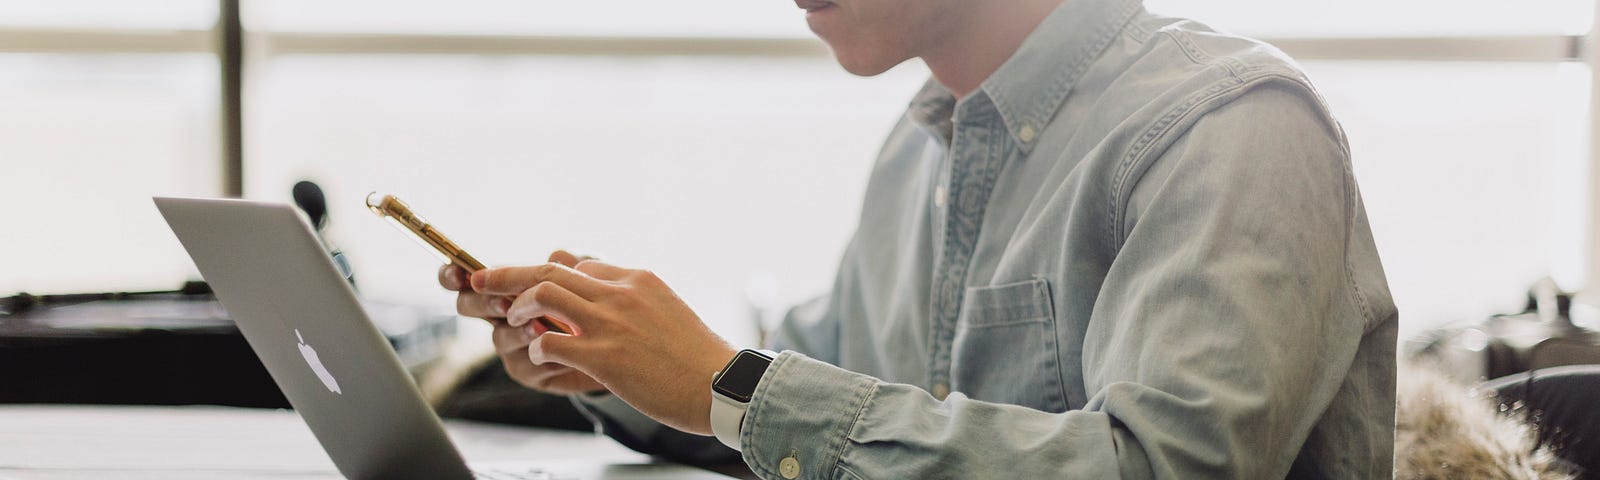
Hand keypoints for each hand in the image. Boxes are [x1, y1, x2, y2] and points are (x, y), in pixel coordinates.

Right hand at [439, 250, 604, 394]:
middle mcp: (502, 314)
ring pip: (499, 337)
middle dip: (482, 303)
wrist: (619, 346)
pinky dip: (543, 355)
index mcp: (508, 286)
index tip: (458, 272)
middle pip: (469, 306)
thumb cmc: (599, 303)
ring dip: (517, 331)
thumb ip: (573, 263)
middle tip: (505, 303)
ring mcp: (512, 344)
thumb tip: (557, 255)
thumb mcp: (592, 276)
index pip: (467, 277)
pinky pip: (524, 364)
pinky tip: (564, 350)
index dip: (453, 273)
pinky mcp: (529, 370)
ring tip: (540, 327)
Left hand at [472, 260, 738, 434]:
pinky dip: (537, 348)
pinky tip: (542, 357)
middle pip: (551, 268)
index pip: (580, 264)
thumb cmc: (698, 358)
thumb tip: (606, 300)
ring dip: (519, 308)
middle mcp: (621, 293)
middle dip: (508, 272)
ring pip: (543, 295)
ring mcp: (611, 323)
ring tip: (515, 322)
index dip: (549, 275)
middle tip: (481, 278)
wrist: (720, 385)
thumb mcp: (667, 310)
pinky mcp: (604, 357)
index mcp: (637, 279)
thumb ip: (634, 300)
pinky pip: (551, 341)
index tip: (531, 287)